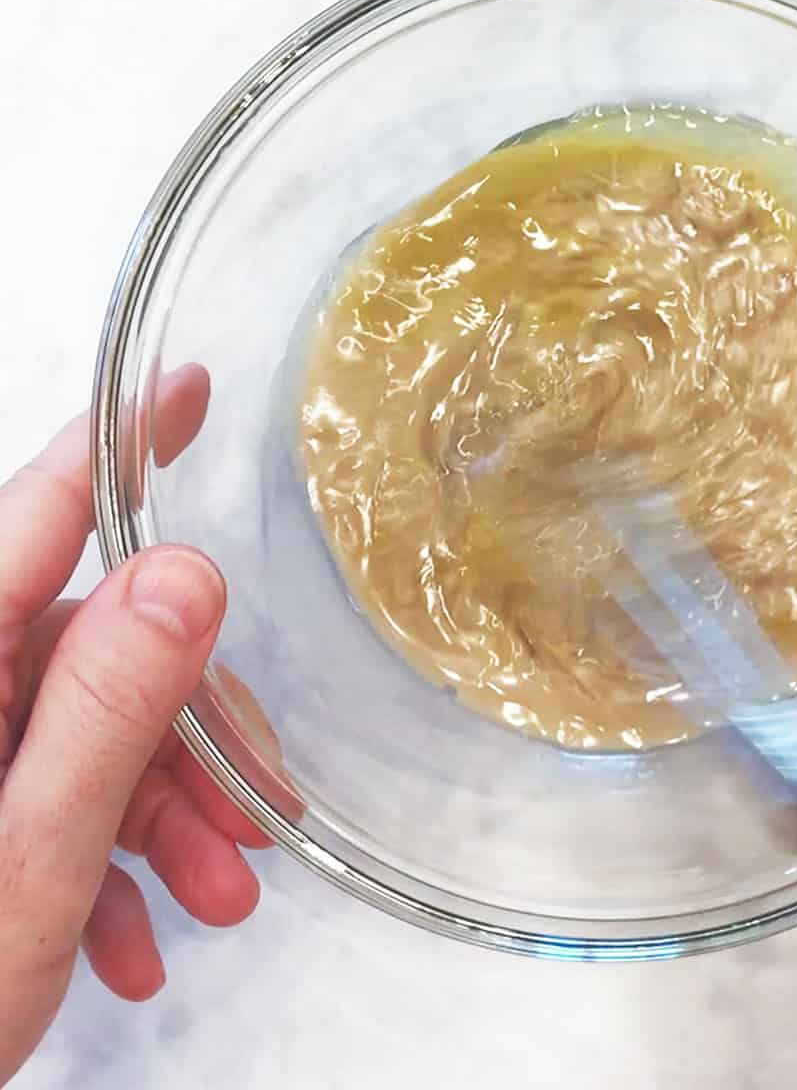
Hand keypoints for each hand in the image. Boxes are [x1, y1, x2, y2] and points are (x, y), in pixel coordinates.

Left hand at [0, 367, 268, 1084]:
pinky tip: (133, 930)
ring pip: (98, 723)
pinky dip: (115, 847)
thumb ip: (103, 712)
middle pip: (101, 649)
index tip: (184, 387)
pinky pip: (63, 782)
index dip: (120, 444)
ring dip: (167, 807)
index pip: (43, 516)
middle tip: (246, 823)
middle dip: (188, 733)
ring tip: (206, 899)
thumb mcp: (29, 860)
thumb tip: (183, 574)